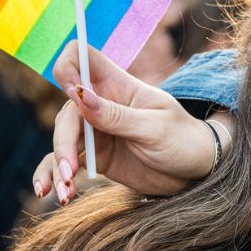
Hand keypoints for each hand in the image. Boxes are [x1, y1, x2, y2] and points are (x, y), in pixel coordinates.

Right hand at [32, 41, 230, 201]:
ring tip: (63, 192)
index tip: (72, 93)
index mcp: (120, 86)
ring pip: (62, 139)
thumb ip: (117, 116)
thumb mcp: (155, 129)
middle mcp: (102, 104)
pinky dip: (55, 176)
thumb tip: (78, 94)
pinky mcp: (94, 156)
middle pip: (67, 110)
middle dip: (63, 140)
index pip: (83, 57)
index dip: (69, 67)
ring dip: (58, 166)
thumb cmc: (183, 141)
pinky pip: (65, 162)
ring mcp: (96, 131)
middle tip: (71, 172)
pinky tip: (53, 193)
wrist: (196, 172)